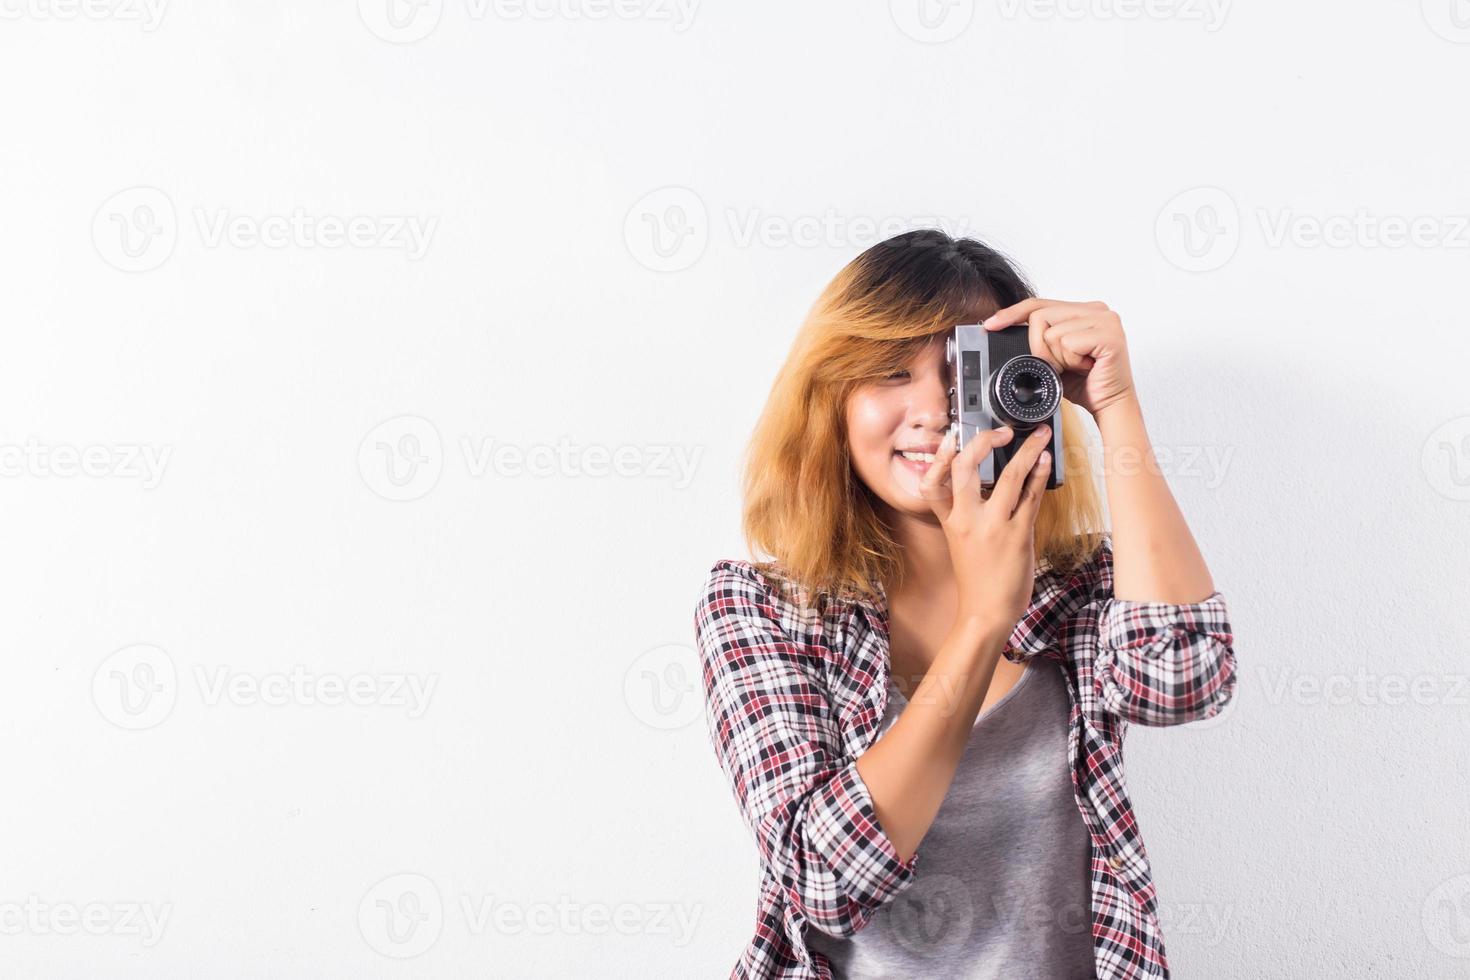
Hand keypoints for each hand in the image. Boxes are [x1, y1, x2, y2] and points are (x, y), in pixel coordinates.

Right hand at [917, 422, 1053, 631]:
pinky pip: (1031, 497)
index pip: (933, 481)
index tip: (954, 436)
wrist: (985, 613)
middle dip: (983, 441)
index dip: (941, 455)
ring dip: (1028, 450)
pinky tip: (1046, 462)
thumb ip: (969, 516)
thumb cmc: (977, 581)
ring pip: (1009, 476)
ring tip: (1040, 435)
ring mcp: (993, 526)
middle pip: (966, 467)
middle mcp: (967, 520)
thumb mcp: (961, 544)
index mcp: (950, 522)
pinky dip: (1040, 475)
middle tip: (1001, 431)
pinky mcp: (1018, 535)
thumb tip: (993, 487)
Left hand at [983, 298, 1136, 418]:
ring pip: (1052, 332)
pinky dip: (1070, 361)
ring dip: (1057, 357)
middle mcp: (1097, 309)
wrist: (1110, 406)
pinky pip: (1068, 342)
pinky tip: (1085, 367)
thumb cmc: (1085, 383)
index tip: (991, 324)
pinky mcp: (1110, 335)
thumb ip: (1039, 338)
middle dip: (1038, 348)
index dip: (1013, 313)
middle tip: (1058, 365)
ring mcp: (1106, 320)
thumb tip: (1005, 328)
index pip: (1040, 303)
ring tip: (1076, 366)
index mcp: (1084, 309)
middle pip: (1040, 315)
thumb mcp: (1053, 356)